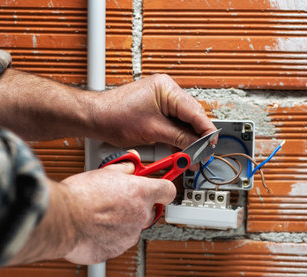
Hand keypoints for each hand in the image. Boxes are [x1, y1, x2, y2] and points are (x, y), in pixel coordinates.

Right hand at [61, 155, 175, 264]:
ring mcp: (130, 235)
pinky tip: (95, 227)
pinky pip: (118, 242)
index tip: (160, 187)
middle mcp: (140, 214)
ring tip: (101, 214)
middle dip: (138, 206)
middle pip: (150, 210)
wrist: (63, 219)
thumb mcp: (104, 172)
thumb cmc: (80, 195)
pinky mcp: (116, 249)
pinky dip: (109, 236)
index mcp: (141, 192)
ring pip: (133, 227)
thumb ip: (124, 169)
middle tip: (121, 200)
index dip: (163, 188)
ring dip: (122, 222)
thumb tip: (130, 165)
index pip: (168, 190)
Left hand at [87, 74, 216, 148]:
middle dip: (197, 137)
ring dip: (187, 139)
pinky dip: (176, 137)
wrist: (95, 118)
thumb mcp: (153, 130)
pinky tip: (179, 149)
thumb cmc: (115, 116)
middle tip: (200, 155)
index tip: (211, 146)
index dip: (206, 131)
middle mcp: (166, 91)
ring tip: (190, 156)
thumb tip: (197, 146)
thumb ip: (180, 138)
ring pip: (183, 122)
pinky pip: (173, 123)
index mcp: (167, 89)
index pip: (195, 112)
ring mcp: (161, 100)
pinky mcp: (156, 109)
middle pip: (192, 117)